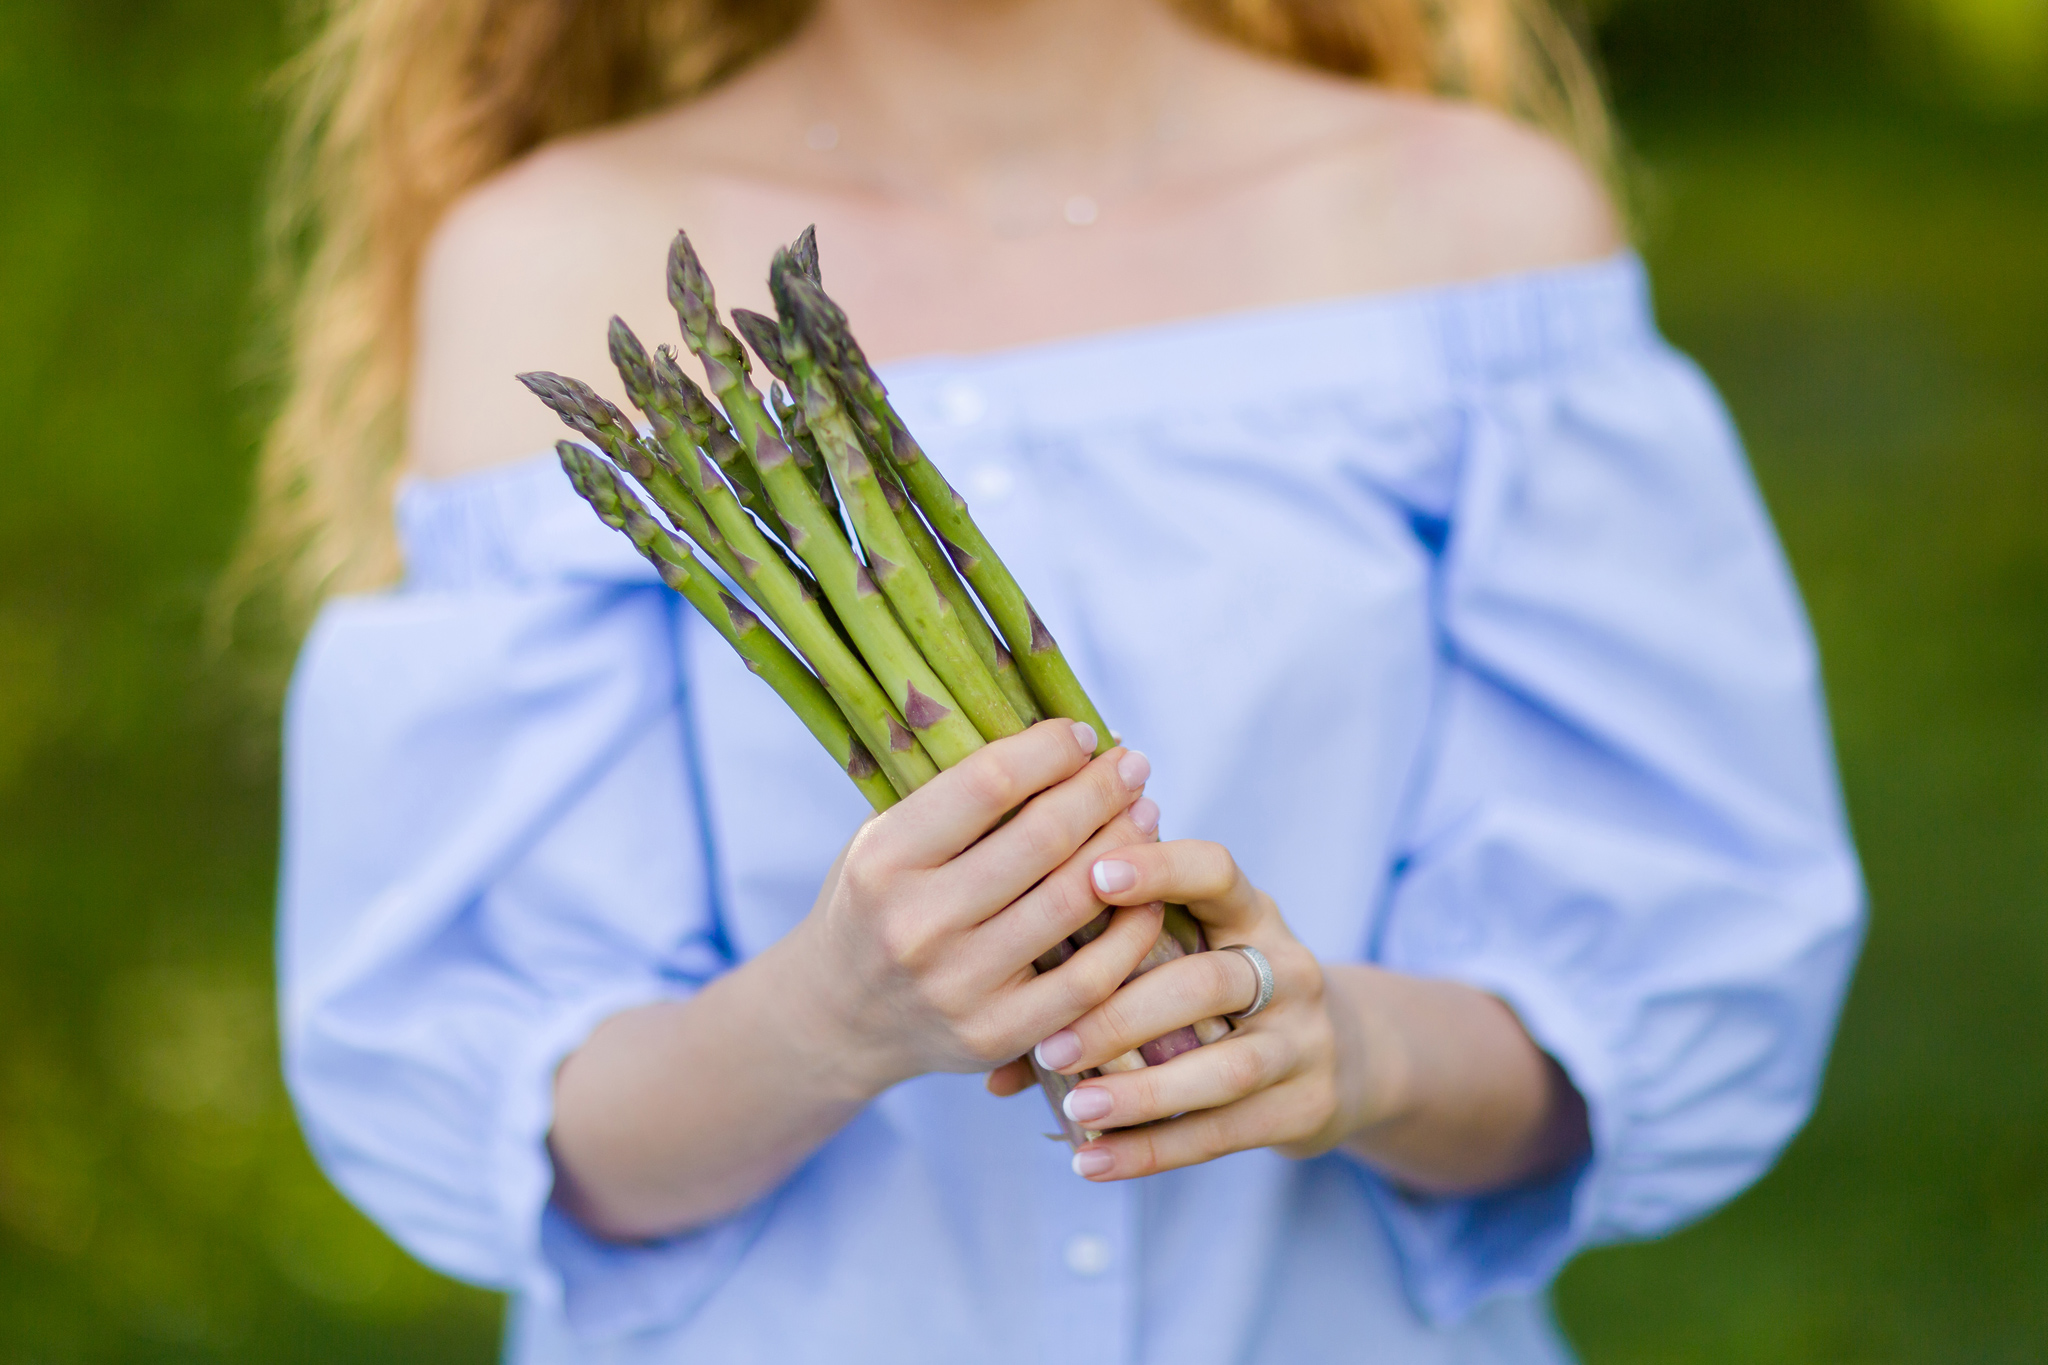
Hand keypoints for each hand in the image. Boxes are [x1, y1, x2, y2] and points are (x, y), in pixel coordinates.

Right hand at [786, 718, 1168, 1094]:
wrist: (840, 1017)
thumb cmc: (878, 904)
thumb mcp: (884, 839)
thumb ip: (955, 798)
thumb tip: (1062, 740)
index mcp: (883, 860)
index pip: (989, 783)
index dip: (1050, 751)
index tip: (1082, 735)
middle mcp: (916, 924)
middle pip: (1043, 838)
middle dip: (1101, 791)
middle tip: (1133, 766)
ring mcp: (958, 986)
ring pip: (1074, 900)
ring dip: (1127, 847)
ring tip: (1145, 815)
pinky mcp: (996, 1035)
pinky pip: (1090, 979)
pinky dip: (1132, 930)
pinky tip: (1148, 895)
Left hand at [1026, 840, 1378, 1180]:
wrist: (1342, 1057)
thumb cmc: (1221, 997)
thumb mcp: (1188, 959)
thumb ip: (1101, 980)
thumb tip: (989, 1062)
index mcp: (1250, 913)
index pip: (1216, 872)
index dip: (1160, 869)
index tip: (1093, 874)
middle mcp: (1286, 968)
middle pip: (1208, 983)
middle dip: (1125, 1015)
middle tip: (1054, 1043)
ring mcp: (1305, 1039)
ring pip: (1224, 1068)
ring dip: (1143, 1092)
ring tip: (1076, 1106)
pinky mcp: (1307, 1105)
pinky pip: (1224, 1133)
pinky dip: (1154, 1150)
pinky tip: (1093, 1161)